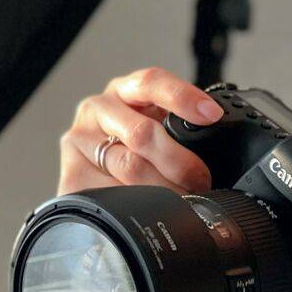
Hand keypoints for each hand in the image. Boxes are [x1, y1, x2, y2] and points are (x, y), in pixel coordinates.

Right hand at [57, 65, 224, 197]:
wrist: (93, 179)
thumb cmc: (136, 150)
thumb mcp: (159, 129)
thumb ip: (180, 128)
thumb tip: (220, 137)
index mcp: (125, 91)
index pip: (151, 82)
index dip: (182, 97)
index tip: (211, 115)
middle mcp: (99, 110)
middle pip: (142, 132)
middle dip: (179, 161)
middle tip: (200, 180)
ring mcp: (81, 141)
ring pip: (130, 167)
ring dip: (164, 188)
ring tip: (182, 200)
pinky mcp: (71, 174)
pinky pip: (112, 193)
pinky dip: (137, 204)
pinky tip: (148, 209)